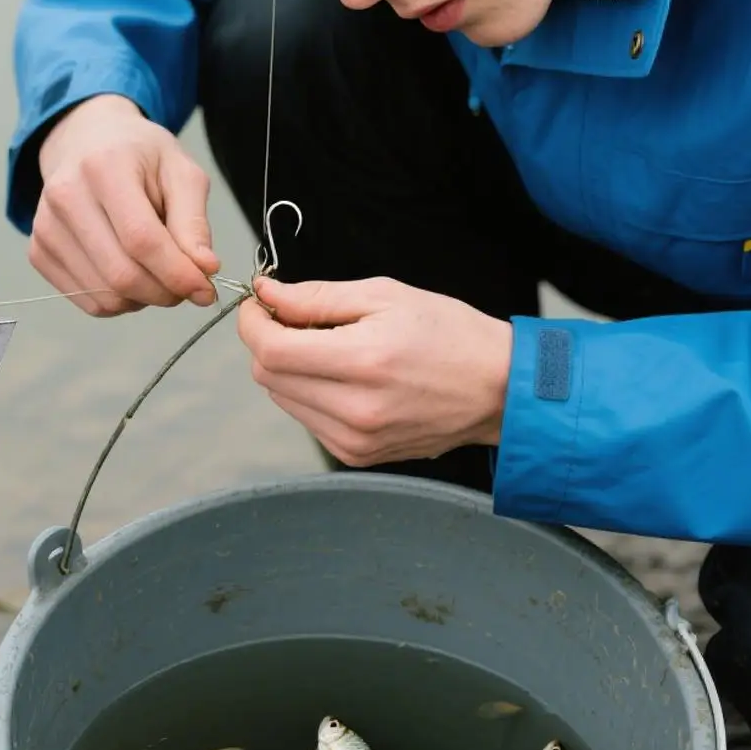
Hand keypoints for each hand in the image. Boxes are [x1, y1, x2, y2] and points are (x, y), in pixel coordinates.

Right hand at [32, 94, 219, 314]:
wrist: (86, 142)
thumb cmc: (141, 156)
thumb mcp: (181, 172)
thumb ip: (193, 222)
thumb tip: (205, 269)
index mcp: (104, 167)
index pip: (141, 239)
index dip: (177, 273)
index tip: (205, 289)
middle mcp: (65, 197)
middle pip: (121, 275)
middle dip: (164, 292)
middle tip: (187, 286)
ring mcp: (46, 227)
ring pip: (105, 296)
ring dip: (144, 299)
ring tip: (158, 271)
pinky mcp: (39, 252)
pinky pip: (89, 302)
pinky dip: (120, 300)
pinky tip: (131, 272)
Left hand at [236, 276, 512, 464]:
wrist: (497, 389)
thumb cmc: (448, 333)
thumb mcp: (385, 296)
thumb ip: (317, 297)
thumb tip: (267, 294)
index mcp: (362, 362)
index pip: (270, 350)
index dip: (253, 323)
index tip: (261, 303)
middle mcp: (354, 410)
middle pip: (268, 376)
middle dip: (269, 341)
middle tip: (297, 319)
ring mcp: (355, 440)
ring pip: (283, 399)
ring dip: (289, 368)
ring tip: (330, 347)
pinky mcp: (358, 455)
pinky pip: (308, 419)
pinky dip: (310, 392)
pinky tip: (344, 376)